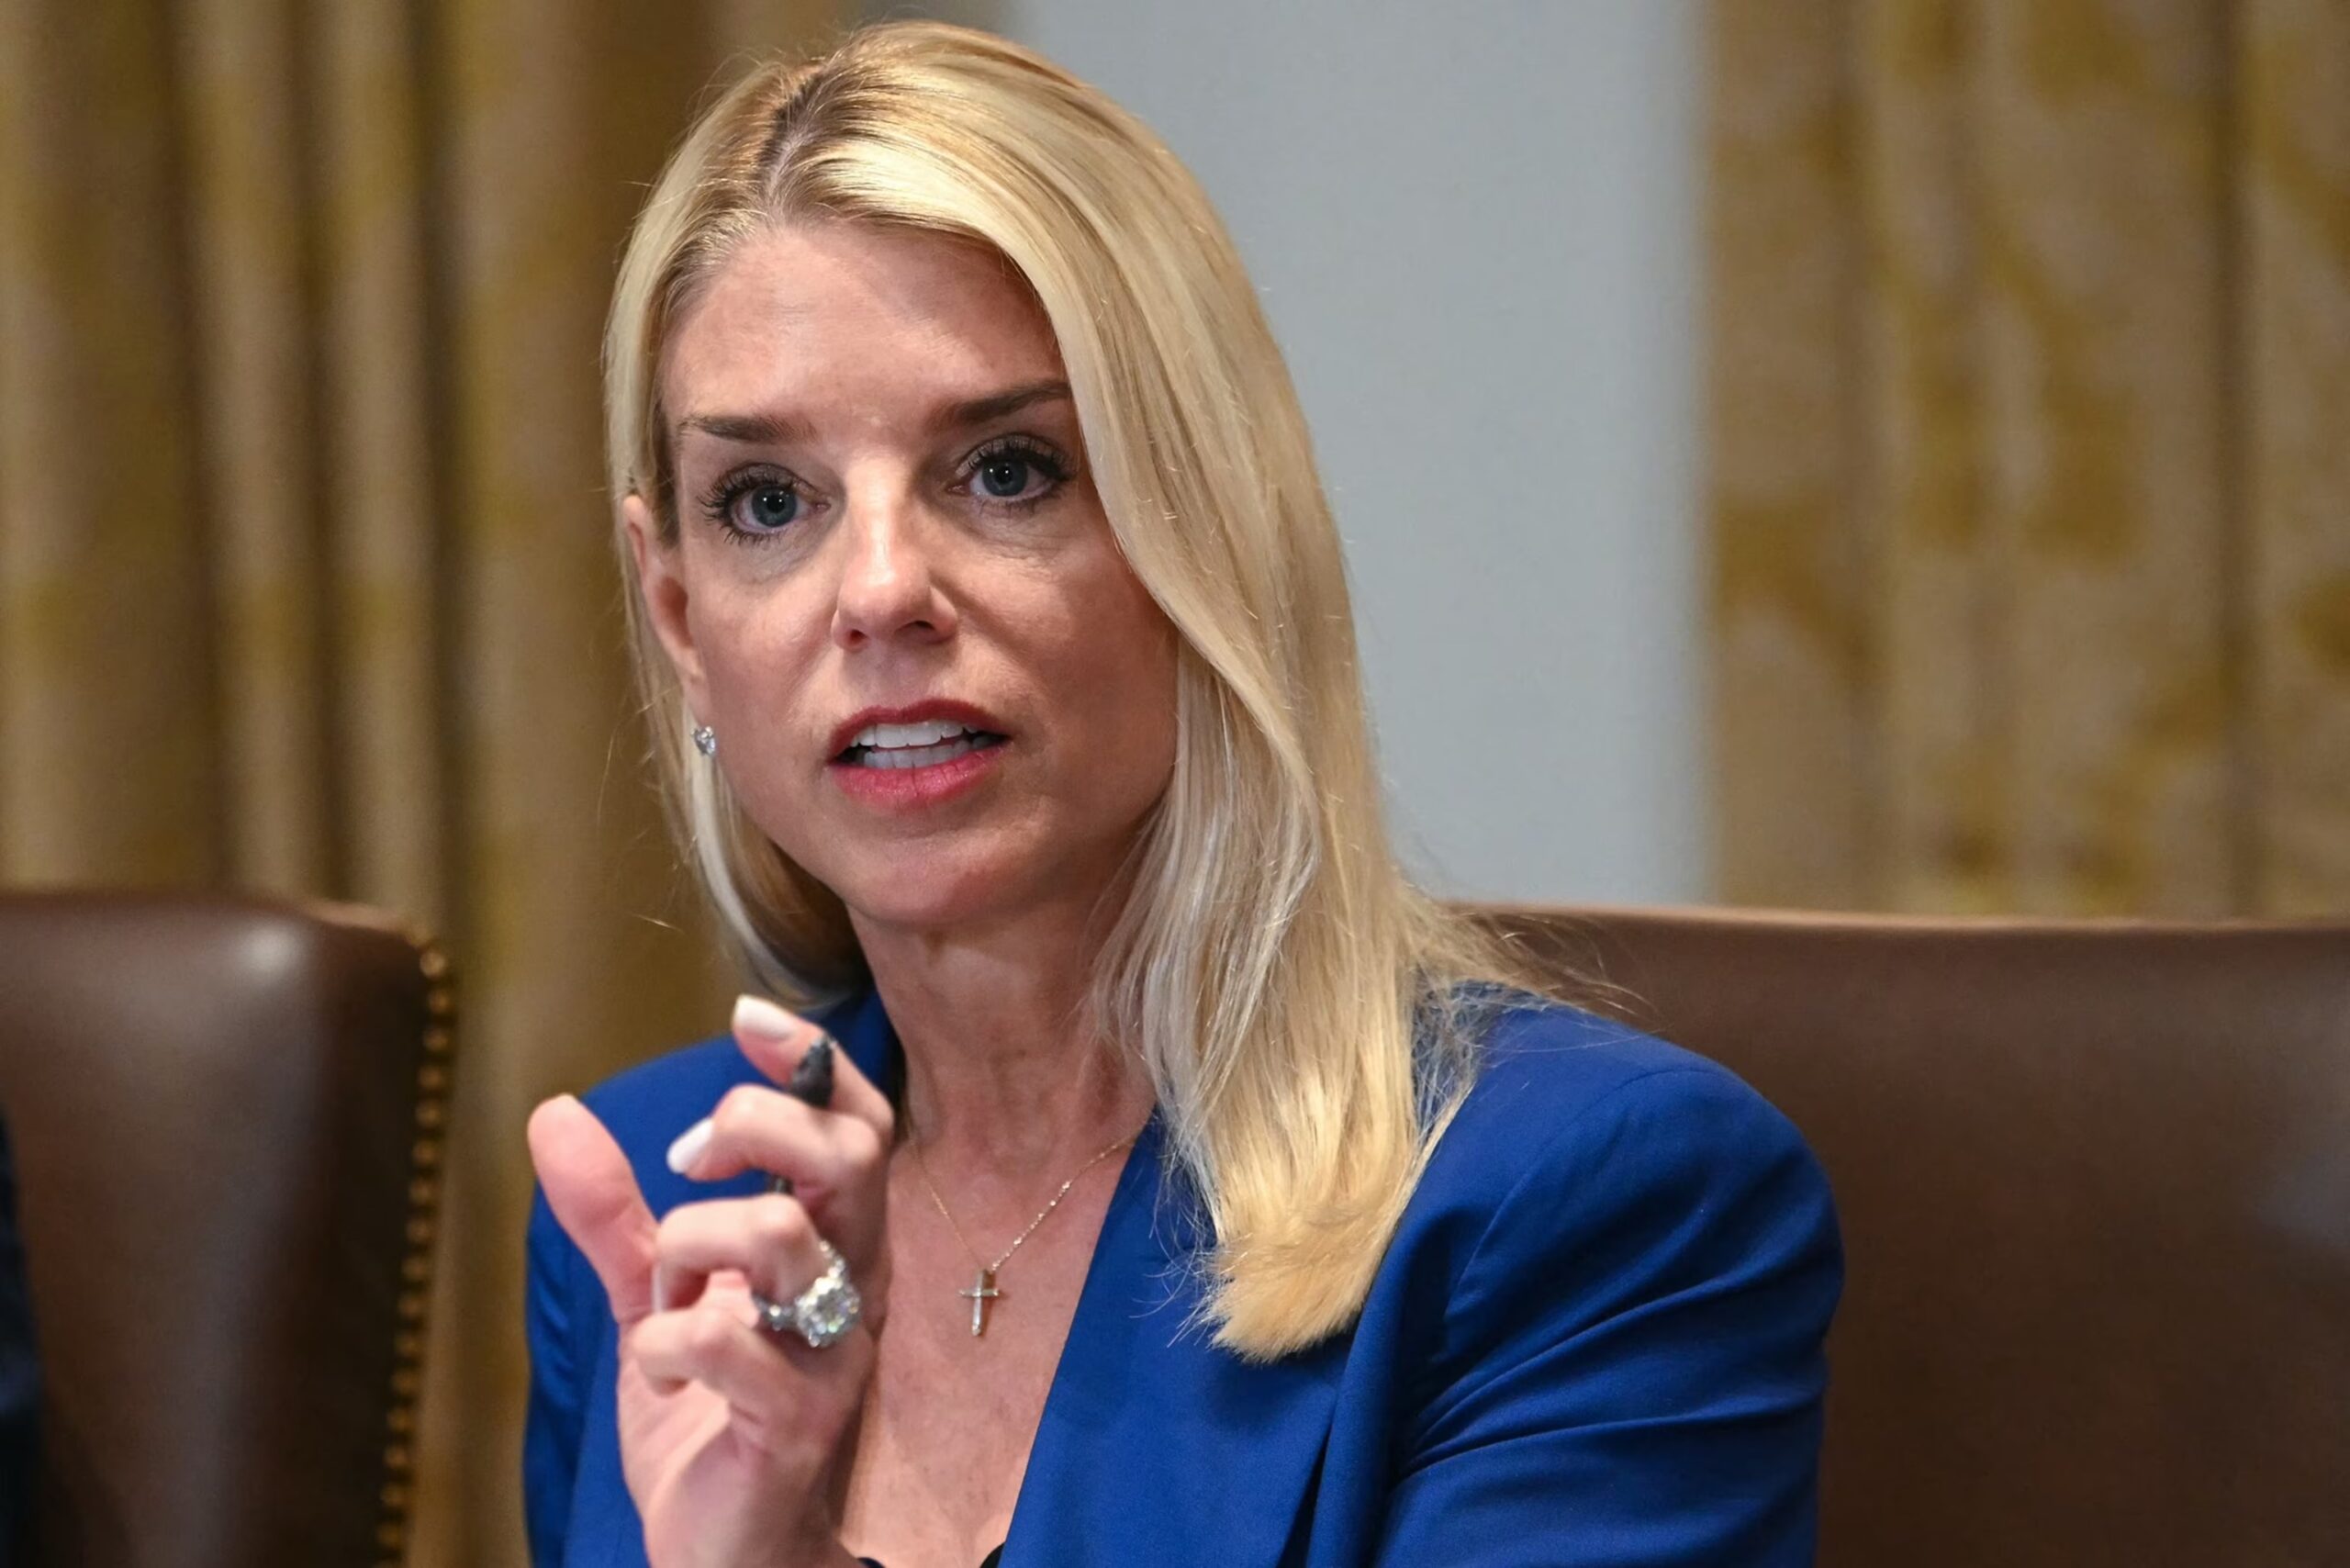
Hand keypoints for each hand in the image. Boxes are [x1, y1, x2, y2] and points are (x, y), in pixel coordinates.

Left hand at [529, 997, 895, 1567]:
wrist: (729, 1549)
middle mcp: (855, 1287)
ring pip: (782, 1235)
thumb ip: (614, 1213)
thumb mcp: (654, 1296)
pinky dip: (666, 1341)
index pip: (860, 1125)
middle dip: (756, 1125)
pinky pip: (725, 1342)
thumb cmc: (708, 1416)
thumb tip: (553, 1111)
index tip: (744, 1018)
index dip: (813, 1062)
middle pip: (849, 1156)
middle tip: (688, 1158)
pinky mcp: (796, 1422)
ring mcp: (833, 1354)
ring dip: (690, 1243)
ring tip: (663, 1289)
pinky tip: (663, 1365)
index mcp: (837, 1246)